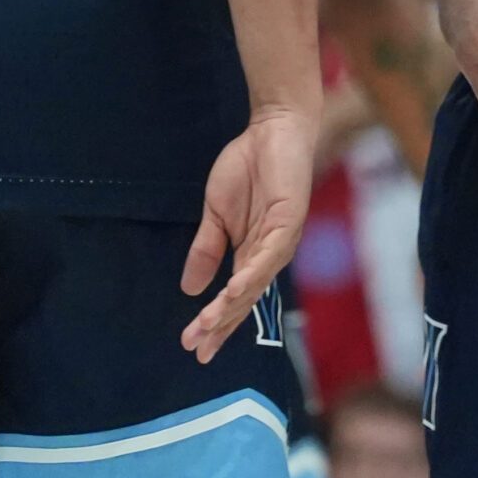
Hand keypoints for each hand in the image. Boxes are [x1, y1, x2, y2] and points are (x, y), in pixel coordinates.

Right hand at [179, 106, 314, 362]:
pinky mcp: (289, 222)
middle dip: (219, 326)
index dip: (214, 322)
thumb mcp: (216, 213)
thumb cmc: (248, 168)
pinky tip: (233, 290)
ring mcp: (281, 241)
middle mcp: (269, 255)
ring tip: (208, 326)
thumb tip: (188, 289)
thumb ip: (206, 249)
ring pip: (255, 284)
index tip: (191, 345)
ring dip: (231, 307)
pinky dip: (251, 275)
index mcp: (252, 255)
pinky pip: (268, 256)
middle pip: (243, 300)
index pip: (233, 298)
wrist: (273, 128)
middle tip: (197, 349)